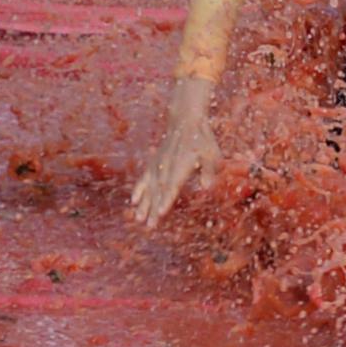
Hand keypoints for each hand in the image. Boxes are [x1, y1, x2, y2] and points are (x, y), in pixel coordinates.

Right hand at [130, 81, 219, 225]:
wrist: (185, 121)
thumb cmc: (202, 140)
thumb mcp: (212, 154)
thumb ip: (209, 171)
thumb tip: (208, 188)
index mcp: (182, 166)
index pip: (173, 186)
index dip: (167, 200)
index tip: (161, 212)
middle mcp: (167, 167)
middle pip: (159, 191)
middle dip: (153, 209)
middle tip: (149, 226)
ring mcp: (158, 165)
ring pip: (150, 187)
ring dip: (144, 203)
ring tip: (138, 218)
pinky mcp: (154, 163)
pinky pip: (144, 178)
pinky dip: (139, 189)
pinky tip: (133, 201)